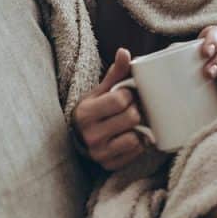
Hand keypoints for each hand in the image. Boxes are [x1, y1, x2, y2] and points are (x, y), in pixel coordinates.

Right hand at [71, 48, 145, 171]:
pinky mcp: (109, 165)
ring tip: (133, 123)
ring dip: (138, 129)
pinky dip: (138, 143)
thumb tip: (124, 52)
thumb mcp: (99, 91)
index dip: (129, 95)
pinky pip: (136, 152)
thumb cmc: (93, 111)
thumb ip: (114, 73)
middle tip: (133, 108)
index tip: (126, 95)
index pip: (120, 99)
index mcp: (86, 113)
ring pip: (135, 137)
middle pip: (131, 118)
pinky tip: (132, 136)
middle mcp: (91, 135)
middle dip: (135, 110)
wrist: (78, 138)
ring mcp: (99, 153)